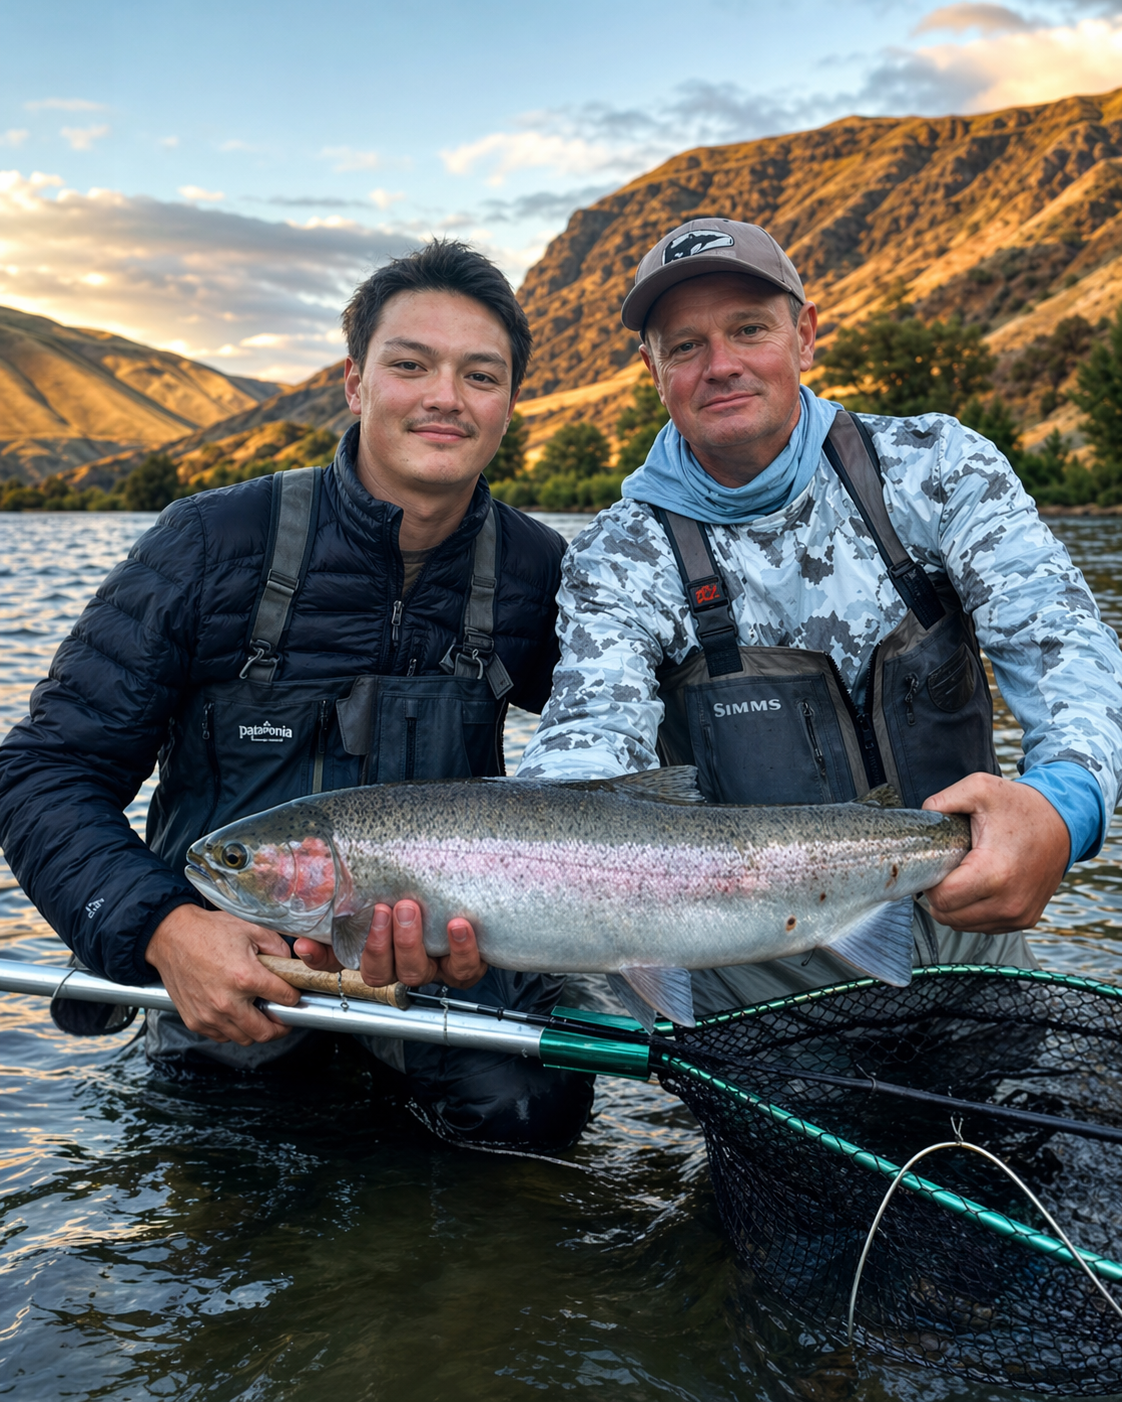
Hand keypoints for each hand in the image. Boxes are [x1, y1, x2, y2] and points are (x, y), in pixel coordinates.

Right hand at [145, 903, 299, 1045]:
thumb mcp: (251, 929)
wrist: (171, 936)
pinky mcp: (195, 1020)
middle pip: (266, 1032)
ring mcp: (209, 1015)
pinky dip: (232, 1030)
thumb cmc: (209, 931)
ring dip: (255, 1029)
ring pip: (244, 1039)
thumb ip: (277, 949)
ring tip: (257, 1013)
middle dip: (280, 1026)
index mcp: (245, 977)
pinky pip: (222, 1036)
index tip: (293, 996)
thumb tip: (291, 965)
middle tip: (283, 1017)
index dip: (294, 997)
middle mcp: (227, 1002)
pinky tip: (235, 1013)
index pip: (285, 999)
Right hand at [293, 900, 486, 989]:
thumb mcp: (385, 884)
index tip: (307, 945)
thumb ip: (351, 887)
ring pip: (415, 973)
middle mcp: (400, 963)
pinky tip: (458, 926)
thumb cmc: (422, 889)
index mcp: (375, 949)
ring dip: (410, 943)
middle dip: (377, 943)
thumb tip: (307, 875)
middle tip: (382, 910)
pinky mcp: (464, 966)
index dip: (321, 958)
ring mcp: (432, 967)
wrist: (477, 892)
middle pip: (379, 972)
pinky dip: (461, 950)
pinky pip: (463, 969)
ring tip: (410, 910)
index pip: (338, 961)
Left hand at [922, 772, 1069, 933]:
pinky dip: (972, 910)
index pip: (942, 898)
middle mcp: (1008, 902)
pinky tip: (978, 886)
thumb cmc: (1020, 806)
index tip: (935, 863)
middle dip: (938, 894)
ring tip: (962, 876)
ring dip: (954, 905)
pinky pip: (982, 925)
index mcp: (994, 873)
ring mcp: (1018, 915)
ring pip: (962, 924)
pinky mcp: (1025, 919)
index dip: (929, 881)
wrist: (1064, 822)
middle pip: (948, 916)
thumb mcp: (979, 788)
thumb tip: (921, 817)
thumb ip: (942, 799)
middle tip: (946, 868)